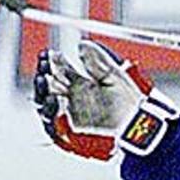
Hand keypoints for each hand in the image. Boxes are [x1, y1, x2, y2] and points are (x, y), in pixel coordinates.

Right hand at [34, 40, 177, 159]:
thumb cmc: (130, 105)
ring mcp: (69, 116)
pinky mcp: (68, 134)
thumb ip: (97, 61)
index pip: (61, 71)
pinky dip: (49, 112)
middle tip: (44, 65)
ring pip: (46, 104)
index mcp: (83, 85)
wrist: (137, 129)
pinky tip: (53, 99)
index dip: (53, 62)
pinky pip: (52, 124)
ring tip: (44, 79)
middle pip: (48, 86)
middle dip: (44, 74)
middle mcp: (73, 100)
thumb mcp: (114, 77)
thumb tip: (83, 44)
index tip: (49, 53)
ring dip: (42, 91)